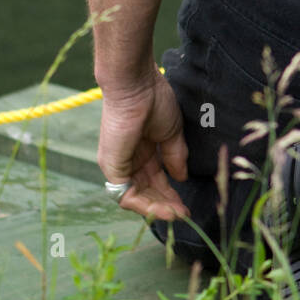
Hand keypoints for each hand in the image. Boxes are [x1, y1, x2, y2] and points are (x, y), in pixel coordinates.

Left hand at [98, 72, 190, 221]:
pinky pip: (126, 195)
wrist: (136, 86)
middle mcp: (129, 158)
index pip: (155, 178)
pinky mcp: (112, 167)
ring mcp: (119, 164)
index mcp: (142, 148)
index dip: (170, 192)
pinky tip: (166, 209)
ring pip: (137, 197)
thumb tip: (181, 177)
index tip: (186, 204)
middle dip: (166, 203)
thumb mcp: (171, 132)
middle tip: (184, 213)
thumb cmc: (154, 100)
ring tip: (178, 214)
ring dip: (158, 208)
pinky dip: (146, 205)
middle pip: (147, 190)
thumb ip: (175, 156)